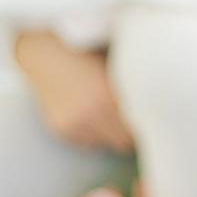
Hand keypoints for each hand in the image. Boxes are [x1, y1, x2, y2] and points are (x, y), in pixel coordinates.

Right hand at [13, 31, 135, 152]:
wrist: (45, 52)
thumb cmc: (85, 53)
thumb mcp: (113, 66)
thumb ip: (129, 91)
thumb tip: (151, 111)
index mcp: (108, 96)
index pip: (137, 129)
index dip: (142, 125)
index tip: (144, 119)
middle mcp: (91, 113)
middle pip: (123, 142)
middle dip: (127, 133)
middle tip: (126, 118)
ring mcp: (74, 124)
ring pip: (104, 144)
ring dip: (108, 134)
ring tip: (103, 113)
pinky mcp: (60, 130)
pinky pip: (86, 143)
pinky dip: (90, 133)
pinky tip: (86, 113)